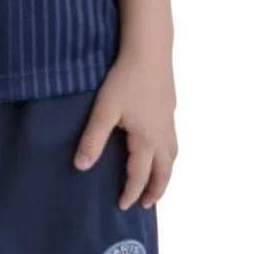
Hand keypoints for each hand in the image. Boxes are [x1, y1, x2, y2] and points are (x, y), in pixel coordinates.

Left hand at [74, 51, 177, 209]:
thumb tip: (82, 167)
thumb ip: (93, 139)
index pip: (139, 175)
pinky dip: (167, 155)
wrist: (149, 47)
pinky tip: (158, 149)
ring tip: (157, 182)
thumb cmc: (125, 77)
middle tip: (146, 204)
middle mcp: (162, 133)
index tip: (123, 206)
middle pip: (164, 171)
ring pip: (172, 155)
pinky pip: (172, 141)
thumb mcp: (104, 110)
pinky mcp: (170, 108)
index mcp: (146, 138)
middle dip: (156, 190)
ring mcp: (169, 120)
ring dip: (165, 173)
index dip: (131, 193)